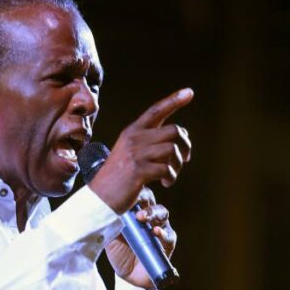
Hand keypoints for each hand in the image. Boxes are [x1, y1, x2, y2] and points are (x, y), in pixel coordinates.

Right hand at [89, 87, 192, 214]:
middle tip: (184, 159)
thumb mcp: (129, 152)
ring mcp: (136, 154)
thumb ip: (149, 142)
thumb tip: (178, 138)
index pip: (156, 110)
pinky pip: (166, 169)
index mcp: (132, 132)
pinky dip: (170, 177)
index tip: (189, 92)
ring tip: (170, 175)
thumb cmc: (118, 177)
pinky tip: (166, 183)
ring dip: (177, 165)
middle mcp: (134, 139)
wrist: (100, 197)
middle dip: (185, 145)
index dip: (174, 100)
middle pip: (174, 131)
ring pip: (172, 150)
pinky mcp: (139, 171)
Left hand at [104, 188, 177, 288]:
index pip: (138, 196)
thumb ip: (110, 223)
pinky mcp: (168, 242)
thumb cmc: (119, 252)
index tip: (125, 193)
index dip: (134, 192)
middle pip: (151, 201)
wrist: (128, 274)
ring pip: (162, 213)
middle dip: (144, 200)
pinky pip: (168, 235)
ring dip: (152, 213)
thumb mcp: (110, 236)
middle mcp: (150, 216)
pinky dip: (162, 233)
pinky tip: (155, 232)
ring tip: (142, 218)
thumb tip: (104, 209)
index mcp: (136, 211)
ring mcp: (161, 227)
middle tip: (134, 204)